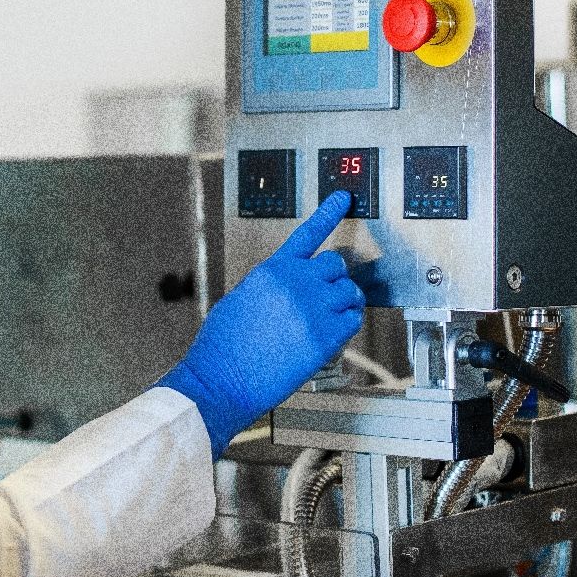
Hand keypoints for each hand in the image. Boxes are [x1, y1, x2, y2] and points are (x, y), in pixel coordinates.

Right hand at [160, 191, 365, 456]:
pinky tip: (333, 332)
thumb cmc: (223, 345)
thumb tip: (290, 289)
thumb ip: (270, 286)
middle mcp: (296, 283)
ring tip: (330, 315)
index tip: (345, 198)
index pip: (308, 234)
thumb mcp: (241, 299)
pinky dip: (348, 324)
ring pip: (350, 291)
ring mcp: (314, 308)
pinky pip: (353, 319)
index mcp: (272, 270)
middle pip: (336, 265)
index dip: (329, 212)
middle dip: (333, 278)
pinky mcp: (325, 336)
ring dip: (344, 301)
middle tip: (326, 296)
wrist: (222, 378)